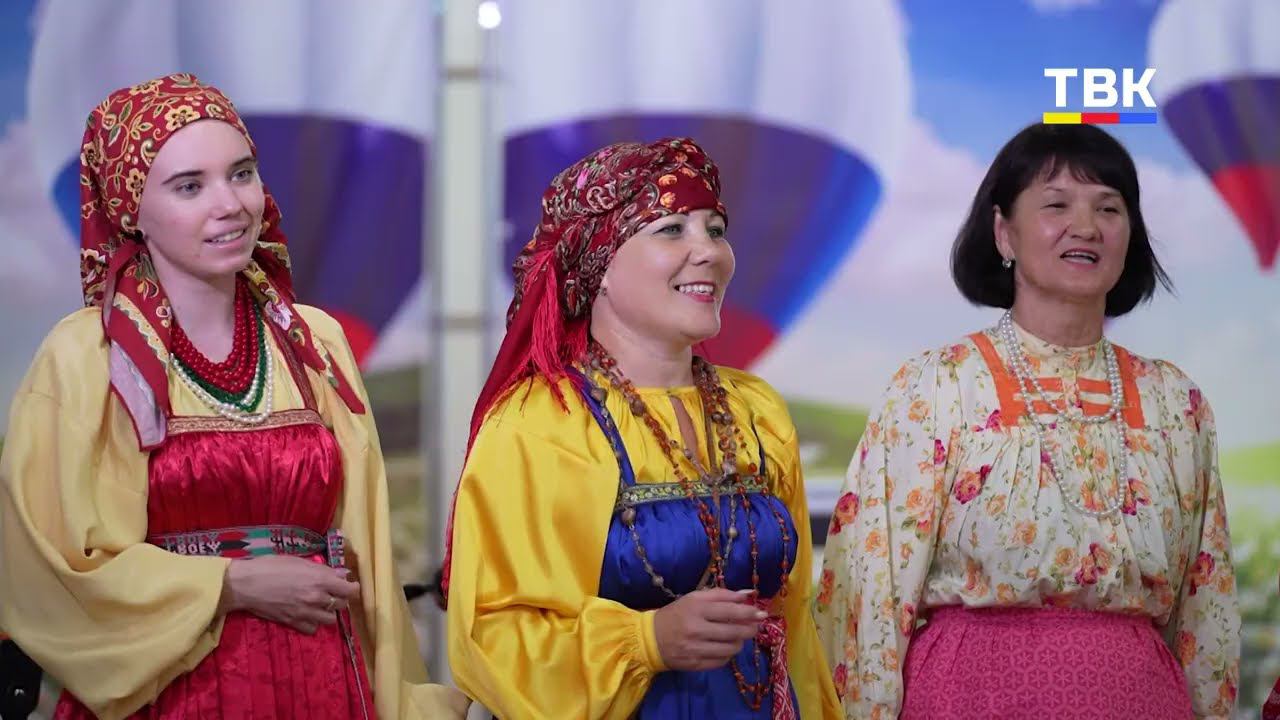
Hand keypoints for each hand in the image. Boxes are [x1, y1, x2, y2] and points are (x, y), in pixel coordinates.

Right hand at [219, 555, 359, 634]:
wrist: (246, 584)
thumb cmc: (271, 566)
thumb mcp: (300, 561)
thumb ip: (324, 569)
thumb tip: (343, 574)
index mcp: (320, 580)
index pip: (350, 590)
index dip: (353, 588)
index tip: (350, 585)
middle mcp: (317, 598)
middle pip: (342, 605)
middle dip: (341, 599)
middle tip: (333, 593)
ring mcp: (306, 613)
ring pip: (330, 620)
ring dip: (328, 612)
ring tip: (320, 605)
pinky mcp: (293, 623)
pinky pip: (312, 629)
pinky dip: (313, 623)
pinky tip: (307, 614)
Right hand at [653, 588, 764, 670]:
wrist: (650, 638)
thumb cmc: (676, 614)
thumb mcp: (695, 598)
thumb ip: (722, 595)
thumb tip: (748, 595)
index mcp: (696, 608)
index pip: (729, 611)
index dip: (749, 613)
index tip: (761, 614)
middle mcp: (696, 629)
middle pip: (733, 632)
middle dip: (749, 629)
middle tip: (754, 627)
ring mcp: (695, 648)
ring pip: (730, 649)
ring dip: (739, 643)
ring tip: (738, 638)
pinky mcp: (694, 664)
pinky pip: (721, 662)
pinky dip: (727, 655)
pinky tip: (725, 648)